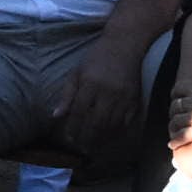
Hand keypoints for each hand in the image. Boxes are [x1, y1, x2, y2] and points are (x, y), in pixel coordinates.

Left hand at [54, 41, 144, 156]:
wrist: (125, 44)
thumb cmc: (97, 57)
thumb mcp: (77, 72)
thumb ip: (67, 95)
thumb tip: (56, 116)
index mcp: (90, 83)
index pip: (79, 113)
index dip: (73, 128)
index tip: (69, 138)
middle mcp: (107, 92)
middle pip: (96, 123)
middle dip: (87, 138)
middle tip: (81, 148)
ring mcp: (123, 97)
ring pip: (112, 126)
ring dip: (102, 139)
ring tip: (94, 146)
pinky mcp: (135, 99)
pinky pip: (126, 122)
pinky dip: (118, 132)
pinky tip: (110, 137)